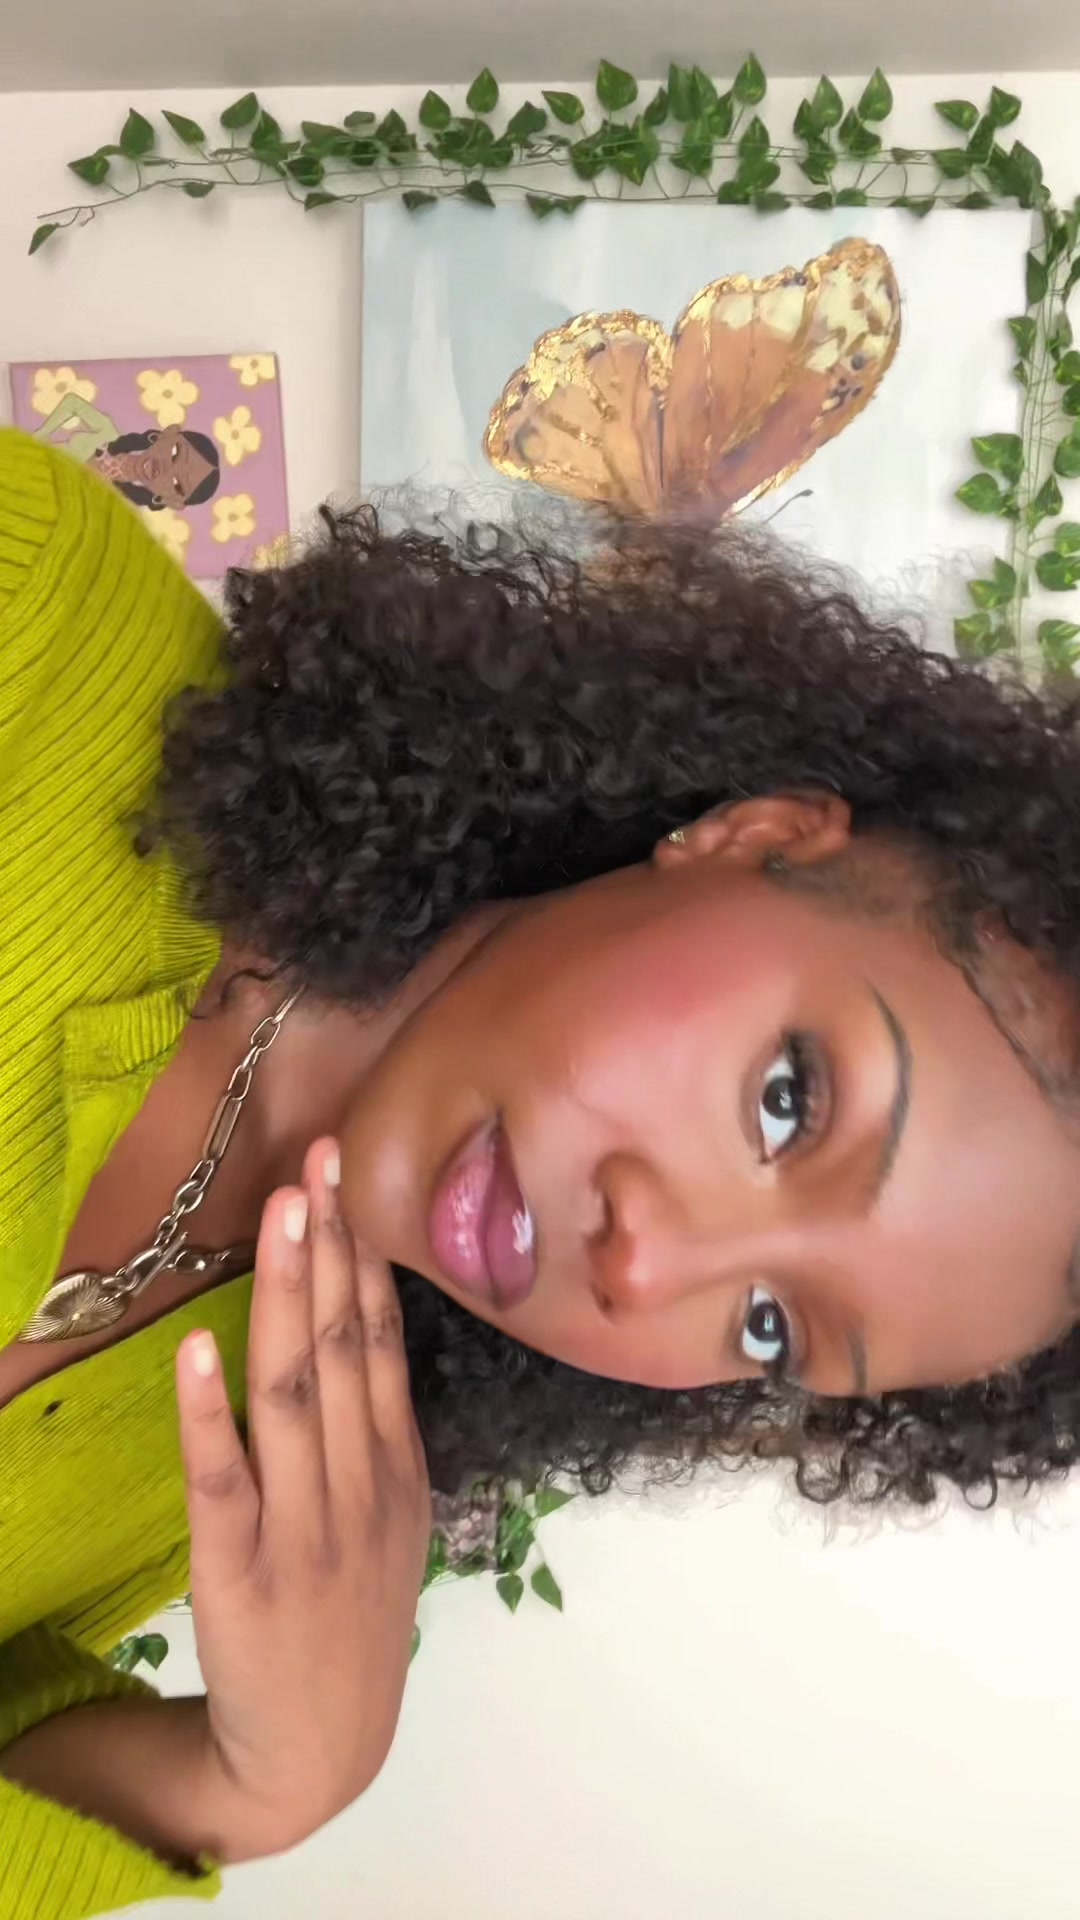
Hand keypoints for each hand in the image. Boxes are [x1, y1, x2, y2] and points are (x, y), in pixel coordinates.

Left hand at [176, 1136, 431, 1859]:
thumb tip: (363, 1327)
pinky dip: (211, 1411)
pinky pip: (224, 1478)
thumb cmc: (350, 1621)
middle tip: (317, 1164)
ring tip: (282, 1216)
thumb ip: (379, 1433)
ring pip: (295, 1393)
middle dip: (330, 1250)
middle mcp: (360, 1486)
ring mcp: (304, 1526)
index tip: (349, 1178)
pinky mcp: (240, 1568)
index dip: (363, 1257)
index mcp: (398, 1468)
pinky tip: (198, 1348)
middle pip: (343, 1349)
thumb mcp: (393, 1523)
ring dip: (286, 1298)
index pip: (381, 1343)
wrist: (318, 1751)